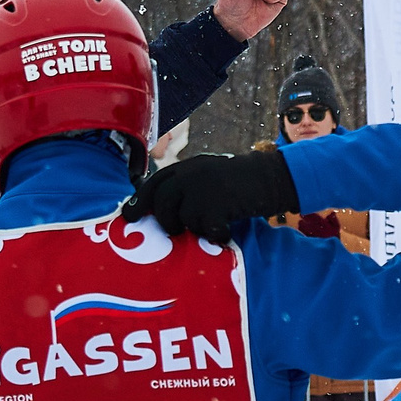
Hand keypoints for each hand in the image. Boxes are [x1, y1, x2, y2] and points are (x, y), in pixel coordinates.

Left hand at [119, 148, 299, 244]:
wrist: (271, 178)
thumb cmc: (242, 182)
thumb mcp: (210, 175)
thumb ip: (187, 186)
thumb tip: (161, 208)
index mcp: (188, 166)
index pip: (154, 182)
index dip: (138, 200)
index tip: (128, 216)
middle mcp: (191, 174)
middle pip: (163, 202)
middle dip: (166, 221)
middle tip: (174, 232)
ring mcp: (203, 188)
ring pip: (184, 219)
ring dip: (197, 228)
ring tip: (215, 224)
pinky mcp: (216, 204)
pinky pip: (205, 229)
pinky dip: (216, 234)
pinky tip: (226, 230)